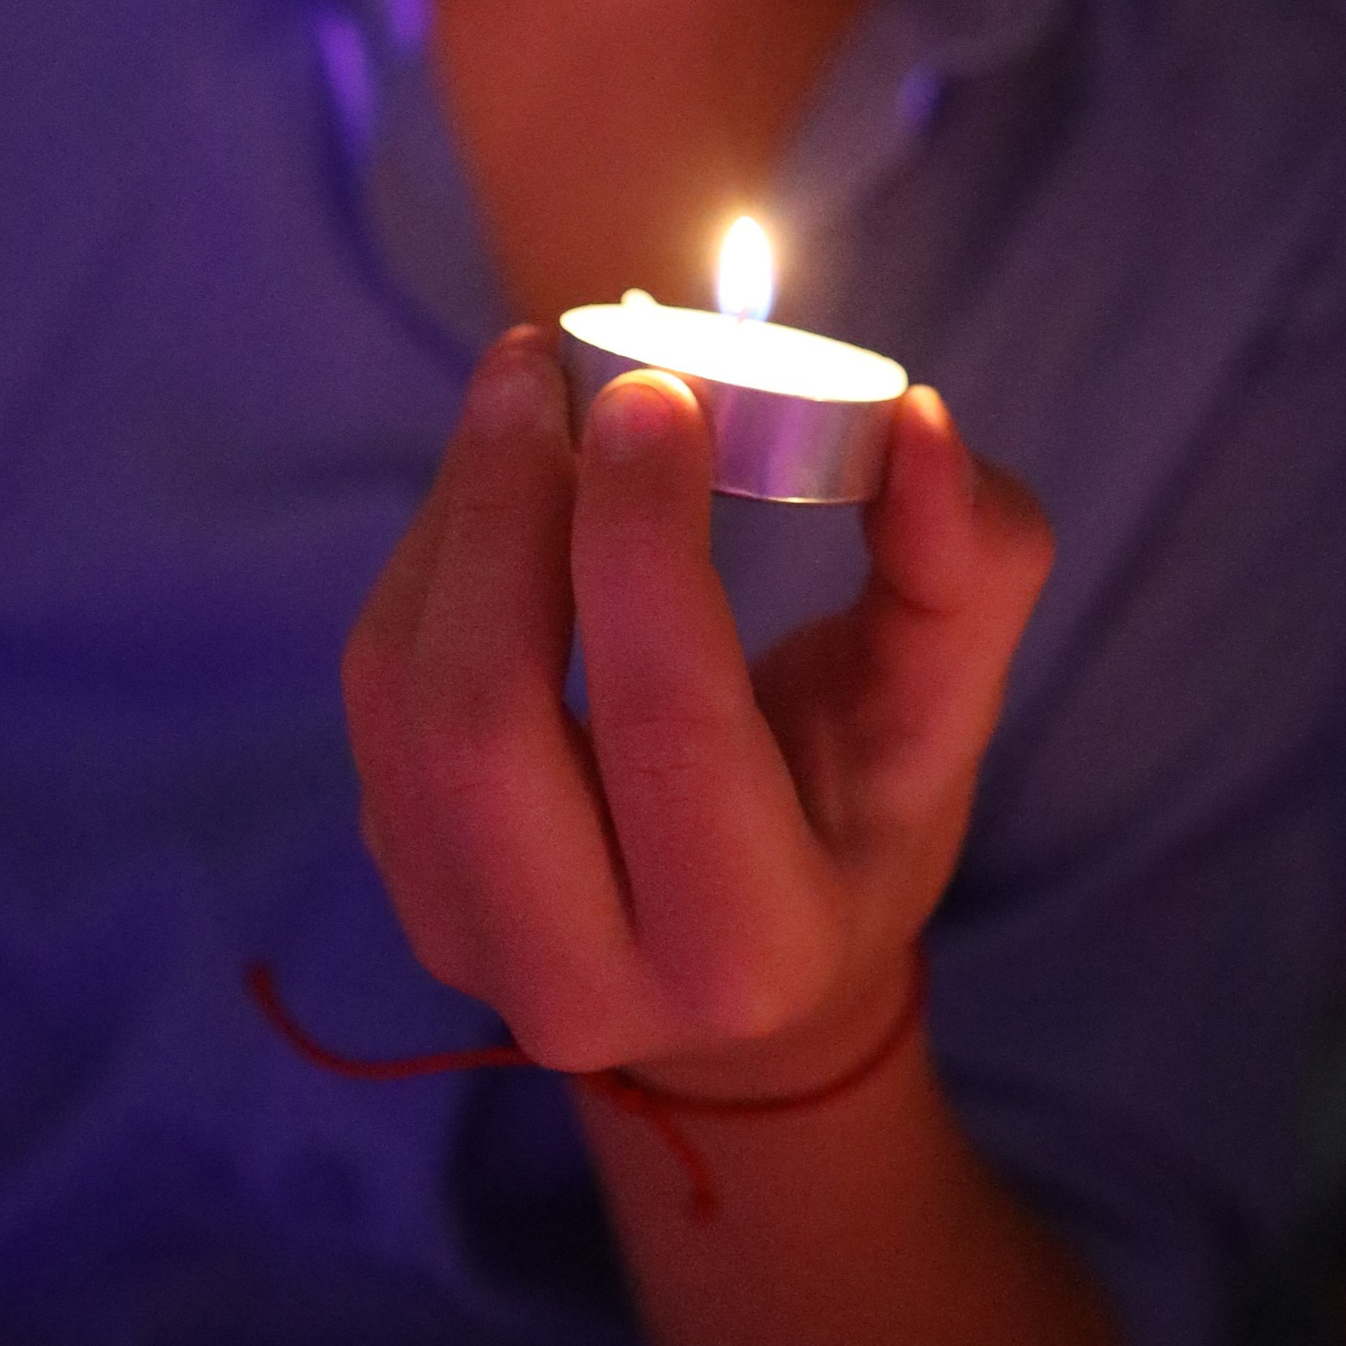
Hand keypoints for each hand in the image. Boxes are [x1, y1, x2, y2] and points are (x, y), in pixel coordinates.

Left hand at [341, 329, 1051, 1087]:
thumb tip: (916, 420)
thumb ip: (965, 570)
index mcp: (753, 950)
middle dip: (505, 509)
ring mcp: (466, 940)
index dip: (645, 542)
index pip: (670, 725)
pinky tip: (499, 479)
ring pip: (406, 698)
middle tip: (546, 362)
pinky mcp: (403, 880)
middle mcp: (589, 983)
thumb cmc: (862, 819)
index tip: (654, 390)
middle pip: (487, 721)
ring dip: (456, 515)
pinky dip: (430, 559)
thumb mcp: (943, 714)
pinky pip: (379, 697)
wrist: (750, 974)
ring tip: (524, 392)